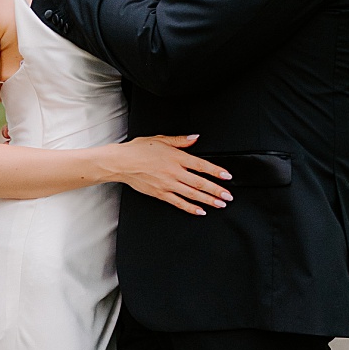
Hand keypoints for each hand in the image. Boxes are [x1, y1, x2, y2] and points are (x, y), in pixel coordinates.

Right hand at [113, 133, 231, 214]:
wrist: (120, 162)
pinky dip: (190, 208)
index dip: (216, 172)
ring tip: (220, 204)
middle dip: (216, 191)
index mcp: (176, 157)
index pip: (201, 165)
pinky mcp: (160, 193)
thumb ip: (180, 140)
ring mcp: (167, 184)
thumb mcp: (160, 139)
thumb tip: (195, 138)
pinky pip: (178, 202)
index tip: (227, 176)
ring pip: (192, 194)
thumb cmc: (137, 150)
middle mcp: (174, 172)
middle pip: (200, 183)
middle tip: (228, 196)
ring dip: (208, 200)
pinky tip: (200, 211)